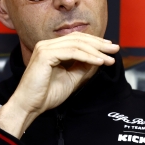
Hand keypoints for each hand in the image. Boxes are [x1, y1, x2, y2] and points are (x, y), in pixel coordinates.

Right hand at [0, 32, 119, 137]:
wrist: (29, 106)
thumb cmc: (46, 95)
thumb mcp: (71, 79)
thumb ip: (82, 67)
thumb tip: (99, 58)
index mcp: (51, 48)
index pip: (76, 40)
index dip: (95, 43)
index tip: (110, 49)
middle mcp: (46, 44)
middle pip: (78, 38)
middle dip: (99, 44)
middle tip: (115, 49)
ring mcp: (45, 48)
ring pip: (77, 44)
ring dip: (96, 51)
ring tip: (110, 58)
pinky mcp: (45, 55)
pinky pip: (72, 52)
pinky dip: (88, 57)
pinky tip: (99, 62)